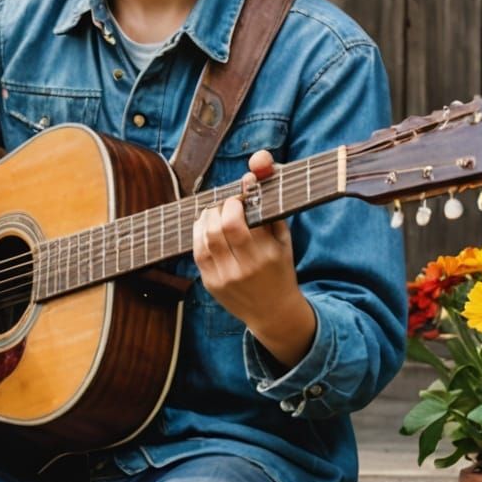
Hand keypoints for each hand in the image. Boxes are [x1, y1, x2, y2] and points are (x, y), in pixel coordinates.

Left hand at [192, 149, 315, 367]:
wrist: (274, 312)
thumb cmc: (280, 268)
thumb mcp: (284, 238)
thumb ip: (270, 204)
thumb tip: (255, 168)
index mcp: (265, 256)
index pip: (236, 222)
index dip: (232, 202)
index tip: (238, 197)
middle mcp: (243, 269)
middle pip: (215, 228)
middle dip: (217, 208)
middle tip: (225, 204)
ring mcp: (224, 279)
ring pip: (202, 239)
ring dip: (205, 219)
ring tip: (215, 213)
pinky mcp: (211, 285)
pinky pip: (197, 253)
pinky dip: (199, 235)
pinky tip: (207, 228)